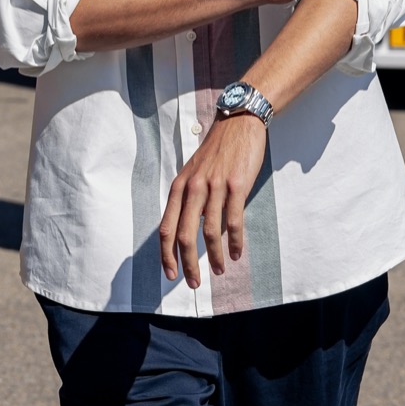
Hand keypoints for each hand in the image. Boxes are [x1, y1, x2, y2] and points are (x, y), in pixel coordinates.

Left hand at [160, 115, 266, 288]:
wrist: (239, 123)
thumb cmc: (217, 151)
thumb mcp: (194, 172)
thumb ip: (189, 199)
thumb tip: (190, 231)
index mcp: (179, 186)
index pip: (166, 228)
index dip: (166, 255)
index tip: (171, 274)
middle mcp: (193, 187)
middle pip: (184, 235)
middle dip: (188, 264)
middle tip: (193, 282)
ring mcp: (215, 186)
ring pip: (209, 232)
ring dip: (214, 257)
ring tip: (219, 270)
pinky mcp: (237, 185)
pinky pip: (234, 221)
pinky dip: (235, 242)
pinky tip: (236, 252)